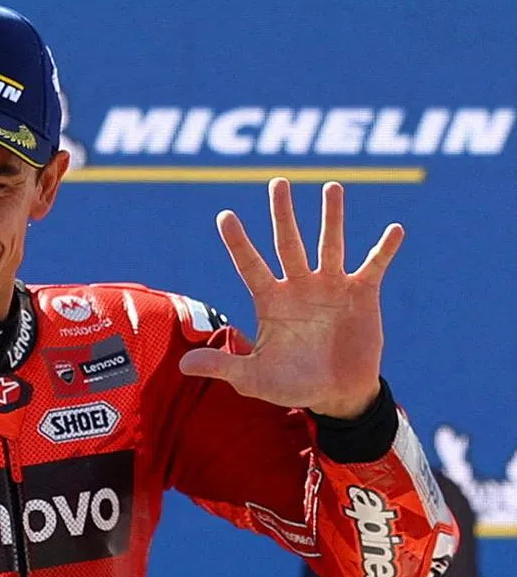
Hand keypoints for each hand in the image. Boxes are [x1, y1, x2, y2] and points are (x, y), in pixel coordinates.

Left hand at [178, 178, 402, 418]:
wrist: (336, 395)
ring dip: (332, 217)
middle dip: (283, 214)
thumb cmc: (291, 384)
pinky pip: (374, 266)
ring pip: (329, 244)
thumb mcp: (253, 378)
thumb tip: (182, 365)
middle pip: (288, 243)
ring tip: (332, 187)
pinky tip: (395, 230)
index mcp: (270, 300)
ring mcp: (331, 287)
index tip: (225, 215)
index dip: (238, 242)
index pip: (250, 265)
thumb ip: (223, 366)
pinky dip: (384, 249)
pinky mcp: (362, 294)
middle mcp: (298, 285)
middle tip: (278, 182)